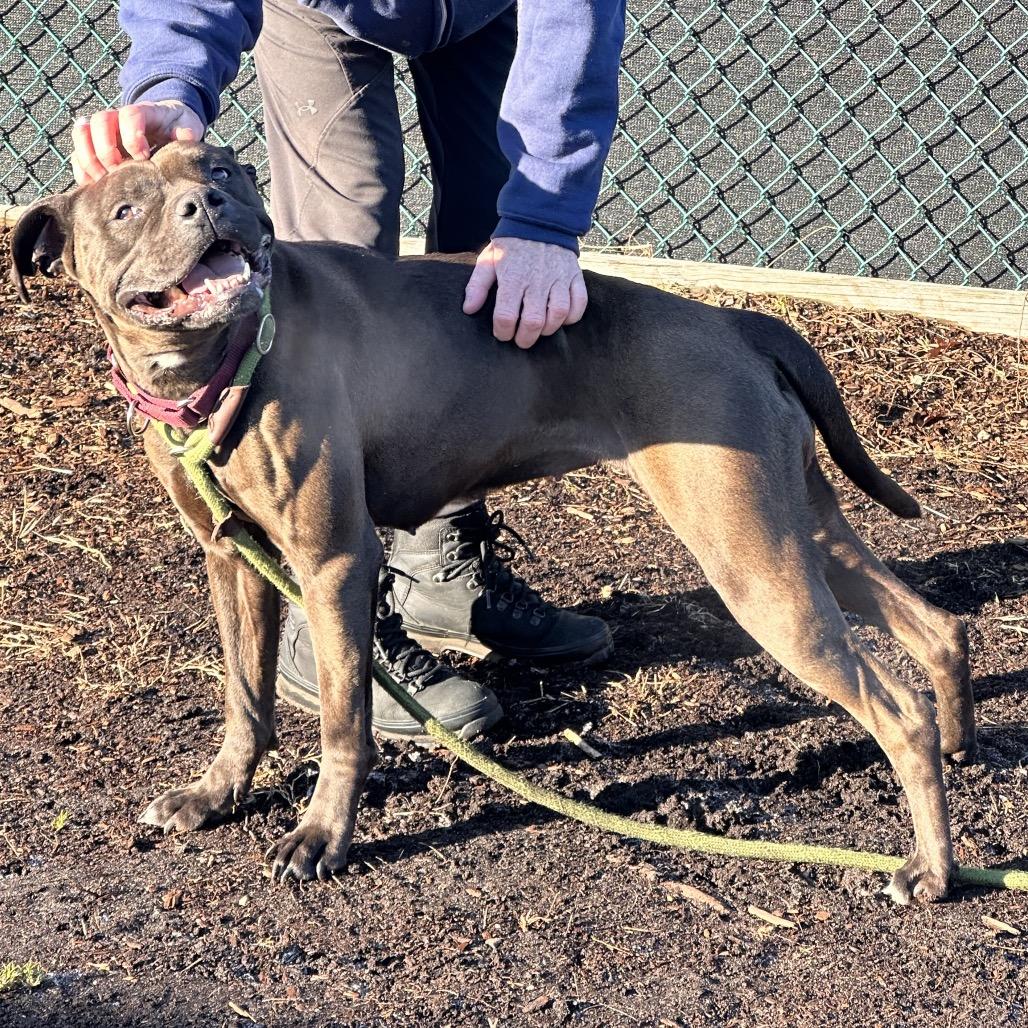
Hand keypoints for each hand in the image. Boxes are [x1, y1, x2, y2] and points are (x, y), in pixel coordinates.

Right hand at [71, 101, 203, 183]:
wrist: (168, 124)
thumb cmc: (177, 128)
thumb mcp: (188, 128)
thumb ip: (187, 136)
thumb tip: (184, 145)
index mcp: (144, 112)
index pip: (130, 114)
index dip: (133, 136)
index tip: (144, 157)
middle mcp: (119, 118)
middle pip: (100, 121)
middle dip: (107, 149)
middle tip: (119, 171)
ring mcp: (105, 131)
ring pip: (83, 133)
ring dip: (88, 158)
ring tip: (102, 180)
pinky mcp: (97, 147)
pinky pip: (79, 153)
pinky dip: (81, 169)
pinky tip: (91, 184)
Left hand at [463, 237, 587, 347]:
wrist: (540, 219)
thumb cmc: (512, 245)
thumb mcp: (489, 260)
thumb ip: (477, 285)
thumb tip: (469, 309)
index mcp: (513, 277)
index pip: (506, 316)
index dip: (503, 332)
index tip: (502, 333)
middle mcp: (537, 280)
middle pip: (533, 321)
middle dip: (525, 338)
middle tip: (520, 340)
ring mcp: (559, 278)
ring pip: (558, 314)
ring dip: (548, 329)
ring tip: (540, 330)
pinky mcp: (575, 276)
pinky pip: (579, 303)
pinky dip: (572, 316)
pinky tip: (561, 319)